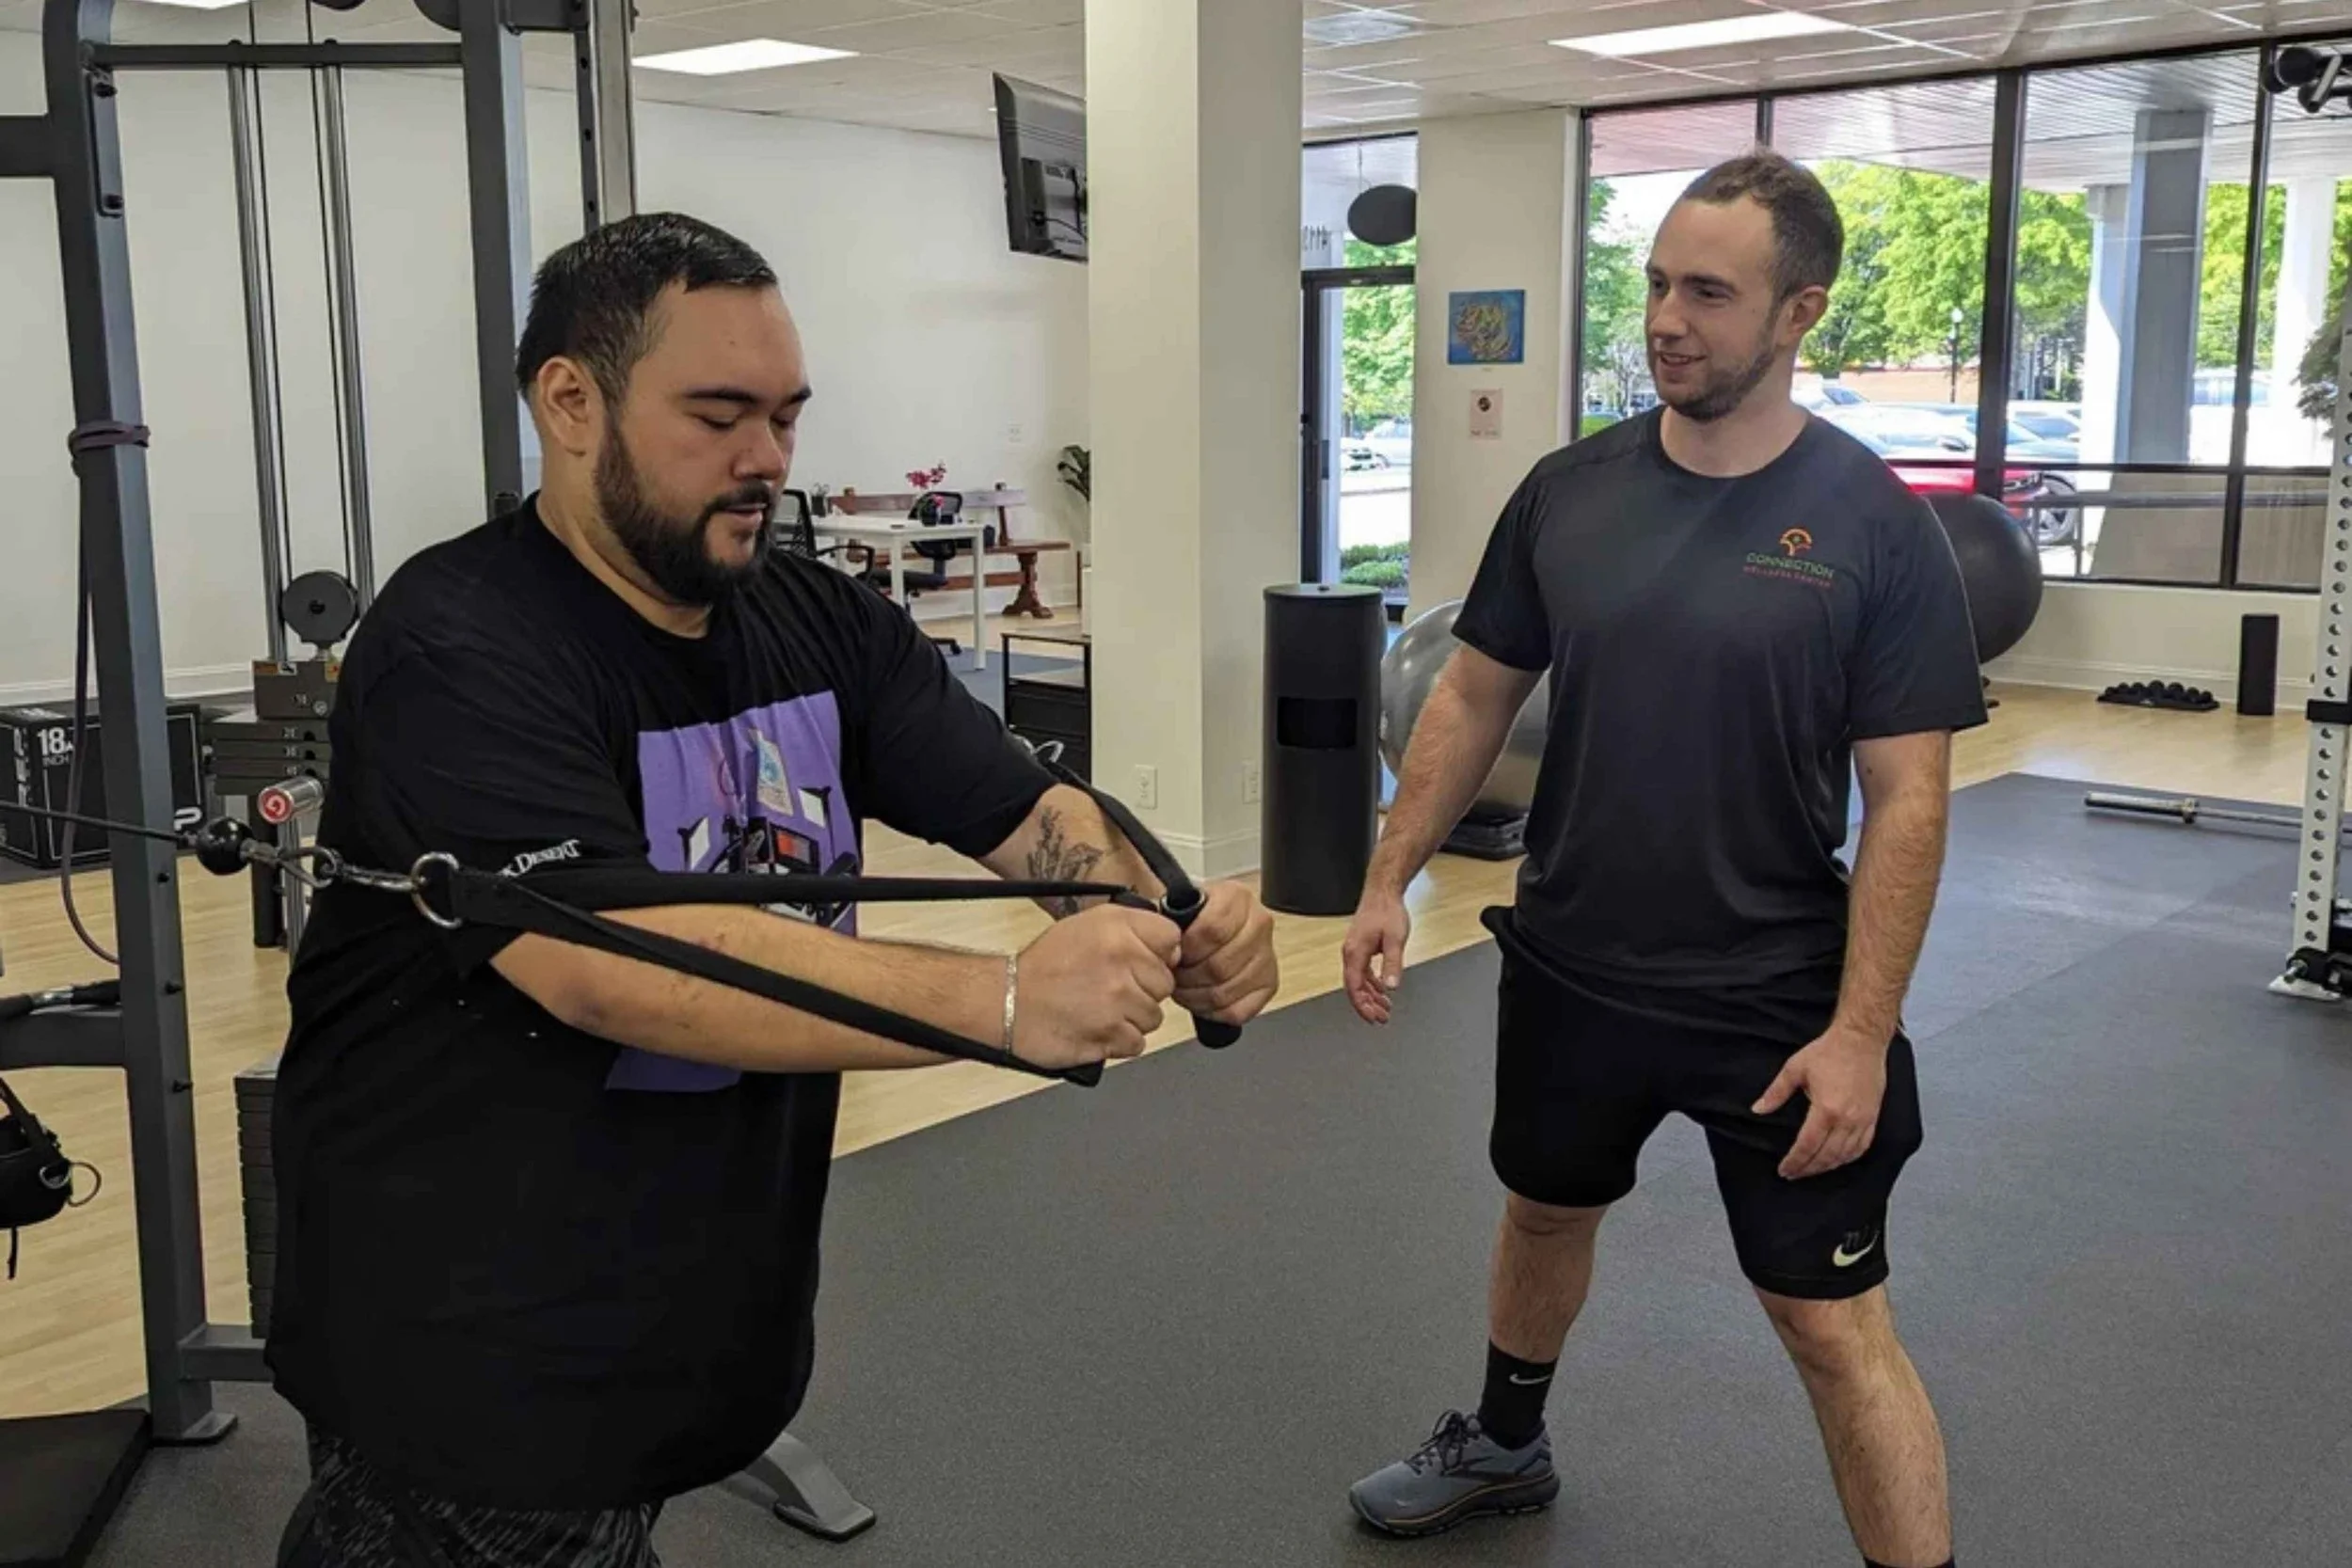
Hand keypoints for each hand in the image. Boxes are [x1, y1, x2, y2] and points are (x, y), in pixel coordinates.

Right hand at [1012, 904, 1180, 1070]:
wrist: (1008, 1002)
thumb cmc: (1045, 966)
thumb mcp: (1088, 924)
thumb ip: (1133, 927)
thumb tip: (1172, 947)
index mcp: (1117, 929)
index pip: (1171, 939)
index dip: (1159, 953)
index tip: (1141, 960)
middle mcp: (1121, 962)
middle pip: (1165, 983)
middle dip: (1143, 989)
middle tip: (1111, 987)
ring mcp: (1118, 1002)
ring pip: (1153, 1016)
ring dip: (1131, 1018)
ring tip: (1100, 1008)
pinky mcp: (1111, 1036)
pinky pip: (1137, 1043)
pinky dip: (1119, 1041)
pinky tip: (1097, 1027)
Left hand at [1172, 881, 1278, 1027]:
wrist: (1213, 928)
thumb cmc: (1193, 920)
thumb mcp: (1180, 905)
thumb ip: (1171, 917)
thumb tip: (1161, 940)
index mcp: (1237, 898)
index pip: (1213, 930)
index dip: (1187, 948)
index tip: (1174, 952)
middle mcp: (1259, 924)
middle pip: (1219, 965)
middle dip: (1188, 976)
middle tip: (1174, 975)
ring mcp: (1267, 956)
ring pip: (1226, 991)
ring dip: (1196, 996)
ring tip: (1183, 988)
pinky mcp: (1268, 984)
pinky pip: (1238, 1011)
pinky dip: (1213, 1012)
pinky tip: (1201, 999)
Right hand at [1340, 887, 1409, 1024]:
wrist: (1383, 891)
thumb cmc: (1387, 911)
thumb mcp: (1395, 939)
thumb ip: (1392, 963)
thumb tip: (1391, 986)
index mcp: (1354, 953)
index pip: (1354, 988)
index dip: (1362, 1006)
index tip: (1373, 1018)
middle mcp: (1351, 953)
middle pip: (1355, 987)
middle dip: (1368, 1005)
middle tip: (1382, 1018)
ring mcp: (1355, 950)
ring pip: (1359, 981)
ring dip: (1371, 996)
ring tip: (1385, 1008)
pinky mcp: (1361, 947)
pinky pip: (1363, 972)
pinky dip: (1372, 983)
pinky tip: (1382, 989)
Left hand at [1753, 1026, 1889, 1179]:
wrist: (1861, 1040)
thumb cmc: (1830, 1051)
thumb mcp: (1795, 1069)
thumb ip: (1776, 1093)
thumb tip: (1758, 1109)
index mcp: (1826, 1109)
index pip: (1807, 1146)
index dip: (1795, 1162)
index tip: (1785, 1170)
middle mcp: (1847, 1119)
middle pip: (1826, 1156)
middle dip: (1808, 1169)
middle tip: (1794, 1174)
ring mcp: (1863, 1120)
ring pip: (1844, 1155)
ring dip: (1827, 1167)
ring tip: (1811, 1170)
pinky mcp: (1873, 1117)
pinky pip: (1862, 1147)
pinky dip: (1848, 1158)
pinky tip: (1837, 1161)